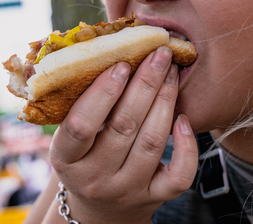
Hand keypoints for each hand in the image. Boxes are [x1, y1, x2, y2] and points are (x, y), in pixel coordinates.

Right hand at [49, 47, 198, 223]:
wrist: (98, 209)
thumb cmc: (83, 155)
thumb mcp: (68, 135)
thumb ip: (78, 100)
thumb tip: (98, 45)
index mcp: (65, 159)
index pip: (81, 125)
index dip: (102, 92)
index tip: (121, 63)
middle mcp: (95, 179)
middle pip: (123, 127)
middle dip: (145, 85)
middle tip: (158, 55)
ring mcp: (127, 191)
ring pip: (152, 143)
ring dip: (165, 101)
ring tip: (171, 72)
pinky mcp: (154, 198)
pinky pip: (179, 175)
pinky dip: (187, 146)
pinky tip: (184, 118)